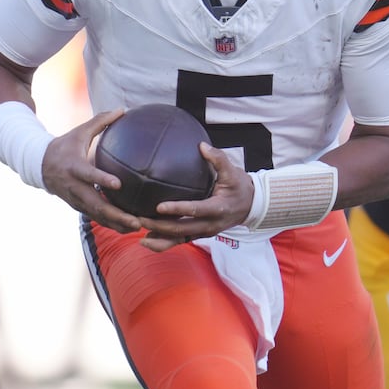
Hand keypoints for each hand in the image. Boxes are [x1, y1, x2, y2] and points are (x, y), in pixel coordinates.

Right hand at [41, 110, 144, 233]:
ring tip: (138, 228)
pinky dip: (111, 224)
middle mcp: (74, 187)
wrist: (40, 166)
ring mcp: (75, 200)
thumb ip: (100, 121)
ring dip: (117, 224)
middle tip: (136, 220)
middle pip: (95, 205)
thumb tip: (123, 109)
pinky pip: (96, 218)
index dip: (101, 179)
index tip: (118, 184)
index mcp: (74, 167)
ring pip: (97, 216)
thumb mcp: (79, 132)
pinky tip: (129, 227)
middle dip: (116, 215)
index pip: (88, 175)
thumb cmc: (64, 146)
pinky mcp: (78, 207)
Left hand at [135, 142, 255, 251]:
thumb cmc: (238, 186)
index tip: (159, 206)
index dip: (177, 209)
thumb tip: (202, 146)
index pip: (195, 210)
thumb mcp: (232, 171)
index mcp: (217, 208)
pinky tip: (146, 239)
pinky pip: (180, 242)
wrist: (249, 206)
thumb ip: (218, 158)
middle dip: (160, 226)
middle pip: (182, 229)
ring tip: (139, 235)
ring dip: (159, 238)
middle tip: (140, 218)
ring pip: (179, 239)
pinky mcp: (199, 235)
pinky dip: (164, 243)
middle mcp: (210, 224)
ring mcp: (204, 232)